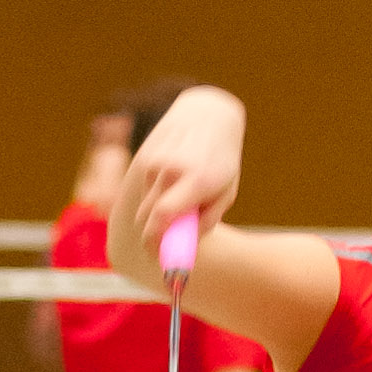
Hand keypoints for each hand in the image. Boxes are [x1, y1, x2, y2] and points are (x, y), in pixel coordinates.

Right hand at [124, 86, 243, 265]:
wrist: (207, 115)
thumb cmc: (222, 160)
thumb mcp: (226, 192)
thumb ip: (205, 220)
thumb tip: (183, 244)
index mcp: (198, 179)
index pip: (164, 216)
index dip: (156, 241)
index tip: (157, 256)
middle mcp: (172, 169)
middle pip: (148, 217)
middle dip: (153, 235)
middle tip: (160, 248)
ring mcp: (156, 161)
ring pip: (147, 203)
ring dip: (159, 209)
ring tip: (182, 192)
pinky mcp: (145, 156)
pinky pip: (146, 188)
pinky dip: (156, 192)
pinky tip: (172, 178)